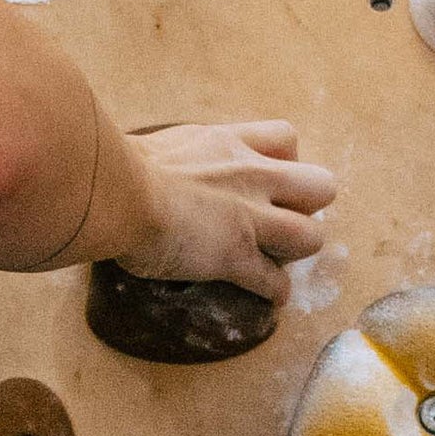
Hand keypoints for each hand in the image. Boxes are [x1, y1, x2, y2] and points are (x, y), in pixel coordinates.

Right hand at [101, 115, 337, 298]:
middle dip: (307, 207)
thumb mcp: (158, 146)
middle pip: (321, 185)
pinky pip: (274, 281)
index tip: (269, 178)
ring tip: (275, 258)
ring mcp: (249, 218)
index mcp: (228, 145)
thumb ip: (177, 158)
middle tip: (279, 220)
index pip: (286, 138)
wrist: (114, 191)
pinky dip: (275, 292)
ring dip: (296, 251)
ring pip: (311, 237)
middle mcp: (250, 176)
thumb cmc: (116, 168)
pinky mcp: (236, 257)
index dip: (288, 161)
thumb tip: (155, 169)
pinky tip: (270, 297)